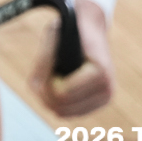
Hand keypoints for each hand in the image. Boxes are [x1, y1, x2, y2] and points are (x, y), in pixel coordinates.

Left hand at [31, 0, 114, 116]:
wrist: (92, 27)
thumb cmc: (71, 29)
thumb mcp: (54, 34)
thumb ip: (44, 60)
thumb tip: (35, 88)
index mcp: (100, 72)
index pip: (62, 95)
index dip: (44, 85)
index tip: (41, 69)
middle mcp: (107, 89)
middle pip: (61, 108)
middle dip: (44, 93)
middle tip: (40, 75)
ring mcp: (105, 98)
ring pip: (64, 113)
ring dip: (49, 98)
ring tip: (48, 77)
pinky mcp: (99, 103)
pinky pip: (70, 113)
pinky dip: (57, 102)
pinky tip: (55, 85)